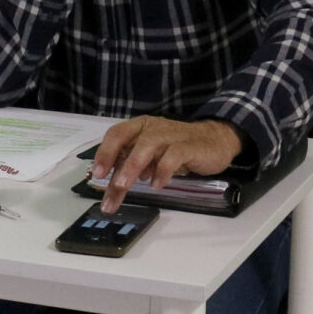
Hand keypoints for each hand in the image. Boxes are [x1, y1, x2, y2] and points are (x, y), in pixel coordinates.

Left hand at [90, 116, 243, 212]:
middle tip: (106, 183)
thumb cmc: (179, 149)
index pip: (116, 134)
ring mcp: (171, 135)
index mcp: (140, 127)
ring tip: (125, 185)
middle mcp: (153, 128)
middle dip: (114, 161)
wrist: (216, 140)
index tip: (96, 174)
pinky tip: (157, 184)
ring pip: (148, 146)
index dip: (104, 152)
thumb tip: (112, 185)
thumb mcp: (152, 157)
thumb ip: (134, 167)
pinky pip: (174, 155)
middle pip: (127, 140)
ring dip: (134, 166)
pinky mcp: (190, 146)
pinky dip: (163, 170)